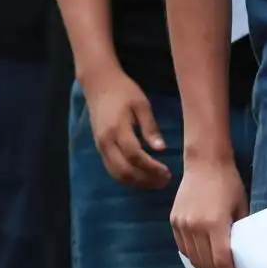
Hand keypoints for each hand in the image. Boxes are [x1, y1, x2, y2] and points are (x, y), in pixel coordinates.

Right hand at [81, 69, 171, 188]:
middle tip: (164, 182)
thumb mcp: (142, 104)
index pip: (134, 156)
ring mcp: (100, 147)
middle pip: (124, 171)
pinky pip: (112, 170)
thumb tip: (161, 149)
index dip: (151, 168)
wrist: (99, 84)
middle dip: (145, 180)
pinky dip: (127, 178)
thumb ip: (150, 127)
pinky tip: (141, 176)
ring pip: (116, 174)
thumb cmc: (124, 91)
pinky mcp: (99, 149)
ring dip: (136, 182)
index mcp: (118, 129)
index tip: (167, 172)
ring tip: (155, 182)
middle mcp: (106, 142)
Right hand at [171, 158, 247, 267]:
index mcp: (215, 223)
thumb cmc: (228, 182)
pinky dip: (192, 255)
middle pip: (205, 263)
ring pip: (192, 257)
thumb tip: (240, 251)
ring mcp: (182, 224)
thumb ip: (239, 230)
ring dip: (203, 267)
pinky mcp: (174, 220)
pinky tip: (201, 256)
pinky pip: (182, 246)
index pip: (220, 261)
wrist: (205, 161)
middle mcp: (195, 226)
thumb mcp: (241, 206)